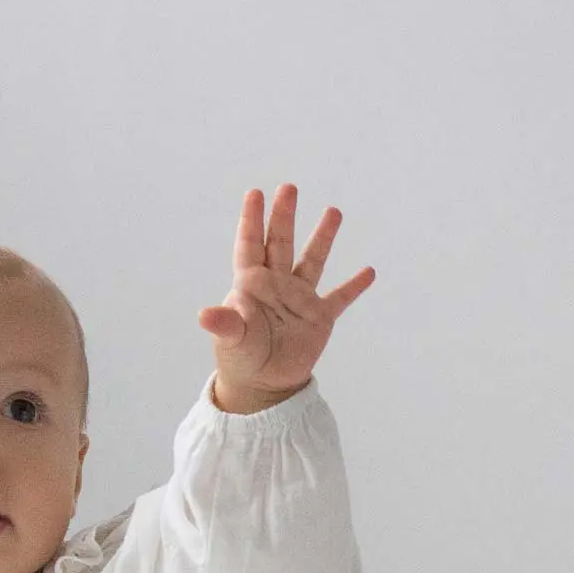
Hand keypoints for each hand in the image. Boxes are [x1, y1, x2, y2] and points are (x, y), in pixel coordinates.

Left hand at [197, 183, 375, 412]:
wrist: (263, 384)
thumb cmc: (240, 357)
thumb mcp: (231, 339)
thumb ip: (224, 323)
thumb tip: (204, 316)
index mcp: (251, 284)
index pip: (251, 244)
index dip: (252, 219)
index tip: (255, 193)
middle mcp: (276, 284)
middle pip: (280, 242)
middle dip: (284, 216)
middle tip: (289, 188)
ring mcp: (299, 299)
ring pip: (312, 261)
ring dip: (323, 237)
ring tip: (333, 211)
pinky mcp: (319, 318)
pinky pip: (339, 297)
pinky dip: (354, 286)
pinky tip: (369, 271)